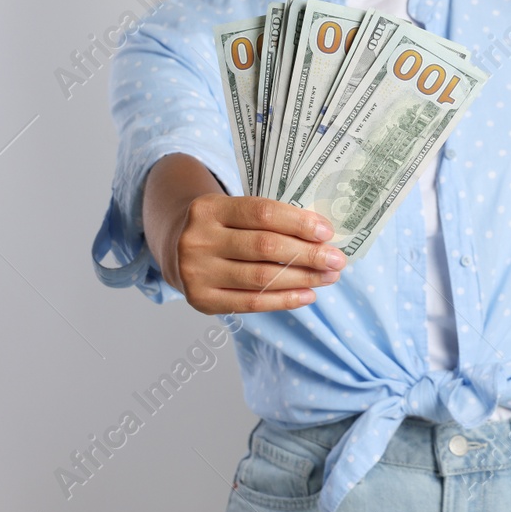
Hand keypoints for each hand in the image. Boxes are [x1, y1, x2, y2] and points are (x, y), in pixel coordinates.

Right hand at [170, 193, 345, 314]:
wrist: (174, 247)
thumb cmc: (220, 227)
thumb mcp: (233, 211)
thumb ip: (270, 220)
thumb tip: (322, 236)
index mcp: (209, 208)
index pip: (263, 213)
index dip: (298, 222)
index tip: (327, 232)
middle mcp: (199, 240)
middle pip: (265, 246)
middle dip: (308, 253)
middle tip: (337, 259)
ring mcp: (197, 272)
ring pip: (261, 277)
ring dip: (302, 278)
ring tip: (329, 277)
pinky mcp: (201, 300)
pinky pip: (251, 303)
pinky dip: (284, 300)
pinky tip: (308, 295)